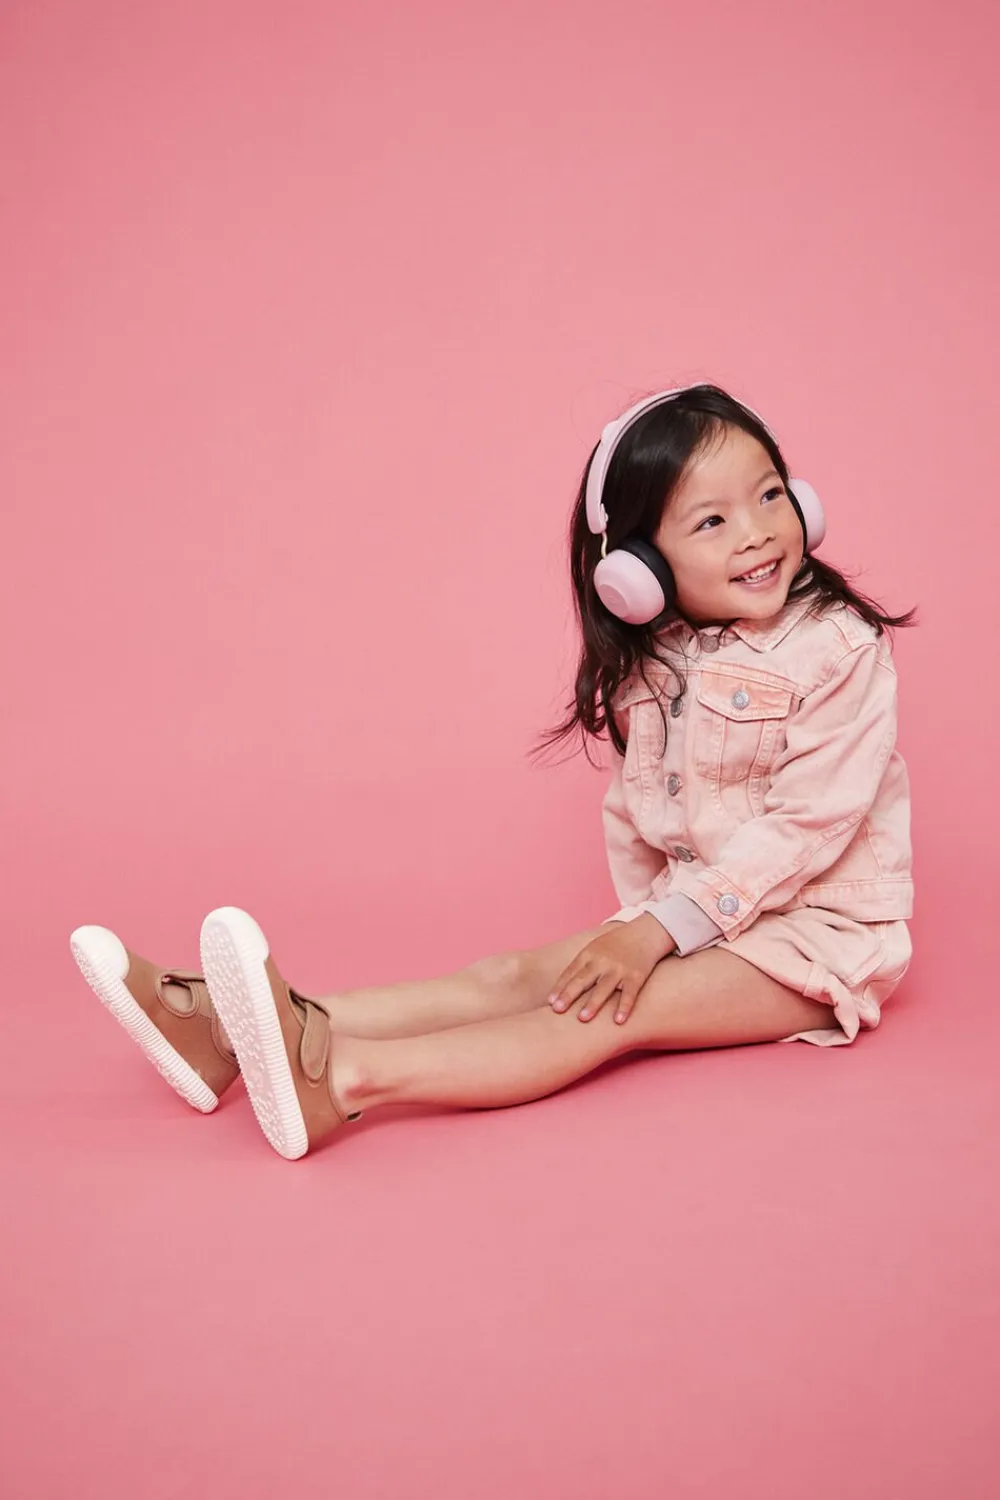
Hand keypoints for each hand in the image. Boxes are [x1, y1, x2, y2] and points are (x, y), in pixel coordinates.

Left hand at [548, 915, 675, 1024]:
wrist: (644, 934)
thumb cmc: (614, 945)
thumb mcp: (594, 949)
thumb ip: (579, 967)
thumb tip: (560, 989)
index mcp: (588, 955)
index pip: (570, 973)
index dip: (560, 988)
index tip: (551, 1002)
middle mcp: (601, 962)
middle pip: (583, 980)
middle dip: (569, 995)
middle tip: (557, 1010)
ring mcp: (619, 969)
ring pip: (604, 988)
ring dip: (593, 1003)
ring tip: (582, 1018)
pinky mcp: (636, 976)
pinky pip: (629, 994)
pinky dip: (624, 1007)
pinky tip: (619, 1020)